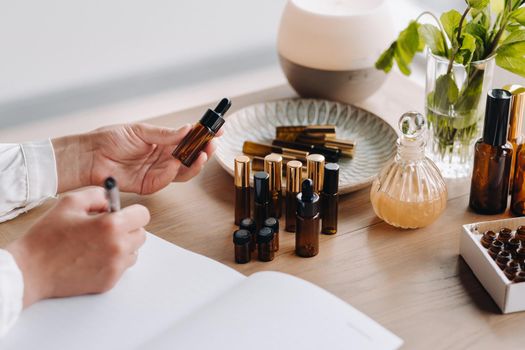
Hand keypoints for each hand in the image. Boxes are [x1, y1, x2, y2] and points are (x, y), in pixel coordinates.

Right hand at [6, 187, 149, 306]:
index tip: (121, 214)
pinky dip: (113, 262)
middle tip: (106, 230)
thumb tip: (112, 200)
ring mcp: (115, 267)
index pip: (143, 215)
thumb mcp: (70, 203)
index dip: (131, 212)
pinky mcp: (109, 282)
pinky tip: (92, 258)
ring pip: (133, 252)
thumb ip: (97, 195)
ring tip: (98, 245)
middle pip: (141, 234)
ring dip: (122, 247)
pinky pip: (122, 268)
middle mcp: (117, 247)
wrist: (31, 271)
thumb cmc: (47, 237)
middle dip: (127, 229)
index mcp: (111, 225)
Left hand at [53, 123, 221, 193]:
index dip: (204, 136)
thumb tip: (187, 129)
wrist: (89, 156)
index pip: (189, 139)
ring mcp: (157, 171)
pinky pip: (168, 180)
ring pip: (184, 171)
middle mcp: (163, 157)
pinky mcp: (150, 184)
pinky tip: (178, 162)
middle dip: (204, 150)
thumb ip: (165, 134)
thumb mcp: (140, 131)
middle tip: (213, 144)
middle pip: (190, 156)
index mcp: (162, 141)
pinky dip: (175, 172)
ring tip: (203, 154)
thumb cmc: (109, 139)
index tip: (218, 130)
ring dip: (196, 163)